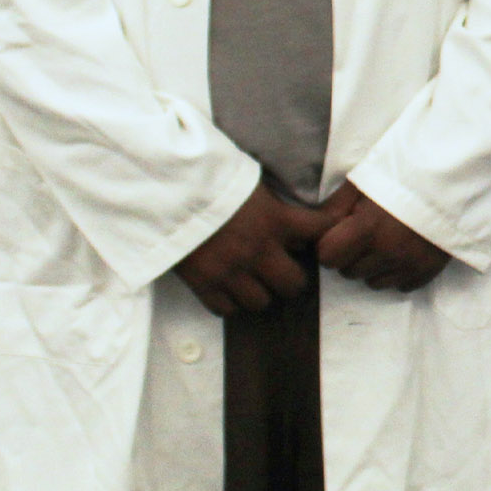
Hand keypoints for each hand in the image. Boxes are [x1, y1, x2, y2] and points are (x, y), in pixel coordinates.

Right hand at [175, 181, 335, 317]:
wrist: (165, 190)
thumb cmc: (209, 180)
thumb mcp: (252, 185)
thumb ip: (275, 207)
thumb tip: (296, 227)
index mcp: (276, 220)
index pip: (320, 230)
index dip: (325, 233)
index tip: (319, 237)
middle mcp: (259, 250)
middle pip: (295, 284)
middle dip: (291, 277)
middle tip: (281, 269)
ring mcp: (232, 271)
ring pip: (262, 302)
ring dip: (260, 292)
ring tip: (251, 280)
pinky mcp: (203, 284)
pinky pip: (227, 310)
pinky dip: (229, 302)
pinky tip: (227, 287)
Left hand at [315, 181, 452, 292]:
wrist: (455, 178)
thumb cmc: (406, 175)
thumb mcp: (365, 180)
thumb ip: (335, 206)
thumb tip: (314, 229)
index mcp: (368, 228)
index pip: (327, 257)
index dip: (330, 244)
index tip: (341, 233)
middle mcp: (388, 252)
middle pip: (348, 272)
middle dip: (351, 256)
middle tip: (366, 235)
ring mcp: (409, 264)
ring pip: (372, 283)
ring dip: (374, 267)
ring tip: (387, 242)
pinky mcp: (428, 271)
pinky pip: (400, 286)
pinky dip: (399, 273)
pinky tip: (406, 250)